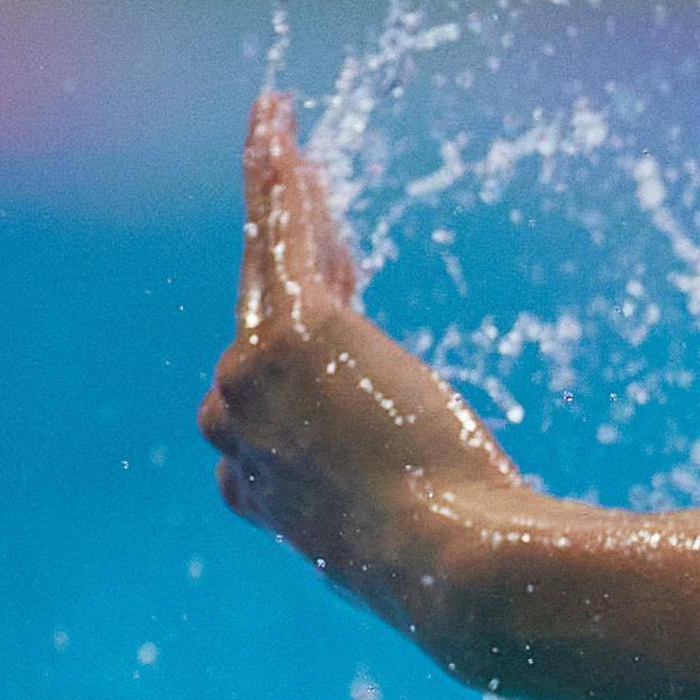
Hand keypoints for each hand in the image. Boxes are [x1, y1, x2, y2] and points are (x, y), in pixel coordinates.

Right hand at [203, 93, 528, 638]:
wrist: (460, 571)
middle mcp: (237, 429)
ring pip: (272, 270)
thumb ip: (400, 526)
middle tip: (314, 201)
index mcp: (263, 489)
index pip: (273, 397)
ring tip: (285, 141)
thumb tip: (447, 541)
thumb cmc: (461, 578)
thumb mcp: (415, 555)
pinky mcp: (295, 335)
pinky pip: (277, 232)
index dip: (312, 347)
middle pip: (267, 323)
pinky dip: (273, 174)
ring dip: (287, 204)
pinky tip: (276, 121)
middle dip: (297, 264)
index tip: (343, 301)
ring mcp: (255, 378)